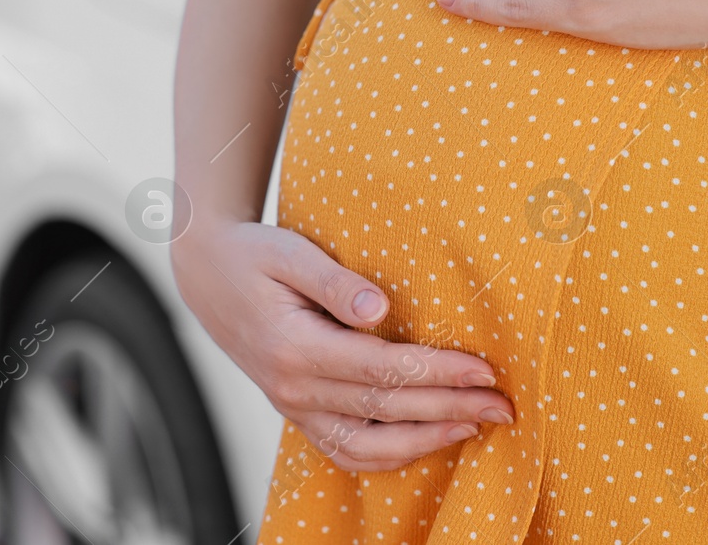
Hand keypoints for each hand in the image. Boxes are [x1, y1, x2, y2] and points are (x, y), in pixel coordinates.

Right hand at [170, 217, 514, 471]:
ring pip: (367, 447)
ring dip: (427, 441)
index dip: (438, 373)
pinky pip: (346, 451)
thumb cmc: (253, 253)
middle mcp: (292, 388)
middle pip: (385, 411)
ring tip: (475, 426)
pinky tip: (429, 439)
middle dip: (450, 409)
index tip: (485, 370)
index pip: (382, 370)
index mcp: (294, 347)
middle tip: (503, 405)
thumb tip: (381, 309)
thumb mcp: (289, 252)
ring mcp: (292, 407)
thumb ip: (334, 281)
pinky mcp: (296, 412)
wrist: (204, 272)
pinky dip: (390, 455)